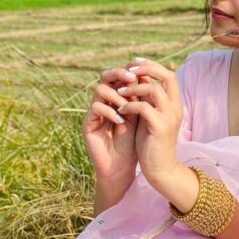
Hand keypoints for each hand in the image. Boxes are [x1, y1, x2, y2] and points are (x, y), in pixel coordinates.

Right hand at [82, 65, 138, 184]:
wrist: (123, 167)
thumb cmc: (134, 143)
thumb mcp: (141, 118)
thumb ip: (142, 98)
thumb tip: (150, 75)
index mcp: (118, 98)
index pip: (120, 76)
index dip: (130, 71)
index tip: (142, 72)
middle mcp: (105, 102)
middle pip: (105, 76)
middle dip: (119, 73)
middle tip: (131, 79)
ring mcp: (95, 112)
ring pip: (100, 90)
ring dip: (116, 95)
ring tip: (127, 106)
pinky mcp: (88, 123)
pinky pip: (95, 108)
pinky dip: (110, 112)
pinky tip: (121, 122)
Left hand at [114, 58, 183, 187]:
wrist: (160, 169)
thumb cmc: (153, 144)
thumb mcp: (150, 118)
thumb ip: (148, 101)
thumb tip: (137, 81)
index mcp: (175, 105)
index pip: (169, 75)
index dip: (152, 66)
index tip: (135, 64)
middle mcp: (176, 108)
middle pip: (167, 76)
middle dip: (147, 69)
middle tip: (128, 70)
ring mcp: (169, 117)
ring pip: (154, 90)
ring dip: (134, 88)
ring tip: (119, 93)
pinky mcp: (160, 127)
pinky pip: (143, 107)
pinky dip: (129, 105)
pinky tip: (120, 111)